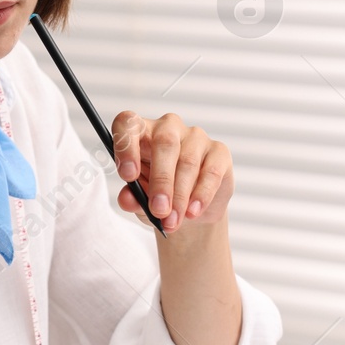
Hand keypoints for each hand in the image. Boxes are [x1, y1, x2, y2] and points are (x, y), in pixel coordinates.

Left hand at [110, 112, 233, 234]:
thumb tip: (127, 199)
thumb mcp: (140, 201)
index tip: (128, 175)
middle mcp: (167, 127)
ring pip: (188, 162)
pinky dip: (202, 195)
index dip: (126, 146)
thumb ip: (132, 198)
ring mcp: (195, 137)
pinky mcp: (218, 151)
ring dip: (180, 196)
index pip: (128, 123)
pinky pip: (211, 171)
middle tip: (159, 210)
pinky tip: (193, 211)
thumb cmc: (158, 197)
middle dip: (161, 181)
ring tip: (173, 221)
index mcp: (140, 133)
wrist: (189, 212)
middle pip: (164, 143)